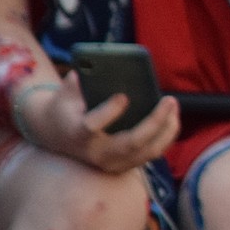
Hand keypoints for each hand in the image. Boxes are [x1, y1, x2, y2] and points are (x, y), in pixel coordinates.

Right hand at [32, 71, 179, 173]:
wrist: (57, 136)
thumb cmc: (65, 107)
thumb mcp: (64, 92)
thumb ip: (78, 81)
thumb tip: (97, 64)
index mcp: (77, 133)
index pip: (92, 127)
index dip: (108, 112)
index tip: (123, 96)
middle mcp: (95, 153)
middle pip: (131, 143)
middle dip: (154, 122)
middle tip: (170, 100)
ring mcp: (111, 163)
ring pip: (147, 152)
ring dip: (166, 129)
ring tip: (173, 105)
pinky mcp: (124, 165)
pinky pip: (152, 153)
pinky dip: (166, 136)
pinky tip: (172, 117)